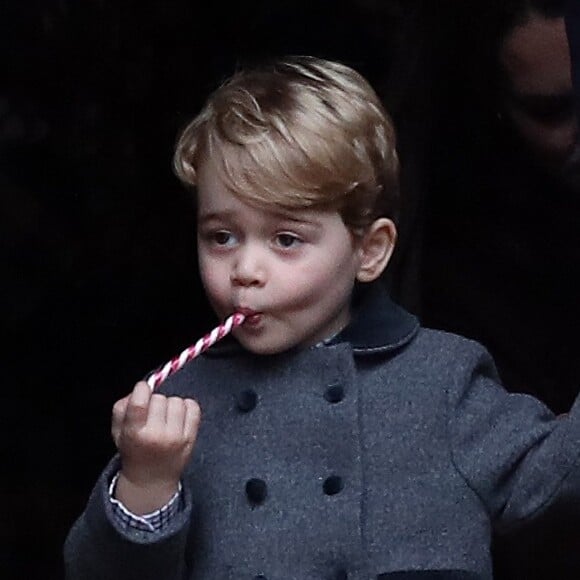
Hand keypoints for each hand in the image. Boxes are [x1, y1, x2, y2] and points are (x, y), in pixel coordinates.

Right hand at [111, 381, 200, 513]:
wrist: (151, 480)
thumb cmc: (133, 450)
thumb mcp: (117, 432)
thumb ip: (122, 407)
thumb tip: (142, 387)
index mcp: (134, 434)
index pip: (139, 402)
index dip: (142, 389)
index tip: (142, 390)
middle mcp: (157, 436)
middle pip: (159, 398)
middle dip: (154, 401)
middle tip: (151, 414)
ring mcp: (176, 437)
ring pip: (177, 401)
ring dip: (170, 405)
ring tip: (164, 417)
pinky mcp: (191, 437)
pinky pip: (193, 407)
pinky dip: (186, 407)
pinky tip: (178, 417)